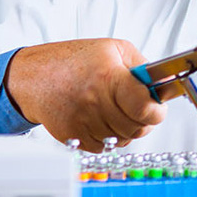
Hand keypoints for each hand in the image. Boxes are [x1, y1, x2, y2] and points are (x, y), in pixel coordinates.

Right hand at [6, 38, 166, 151]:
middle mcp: (95, 102)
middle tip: (139, 107)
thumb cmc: (72, 60)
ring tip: (117, 110)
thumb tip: (162, 84)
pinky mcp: (73, 137)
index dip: (157, 111)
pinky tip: (102, 119)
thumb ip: (142, 66)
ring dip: (126, 129)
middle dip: (144, 120)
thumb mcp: (114, 49)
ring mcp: (83, 122)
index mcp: (109, 78)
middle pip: (137, 128)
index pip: (145, 108)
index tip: (158, 107)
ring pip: (122, 140)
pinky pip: (103, 147)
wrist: (34, 76)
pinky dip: (108, 137)